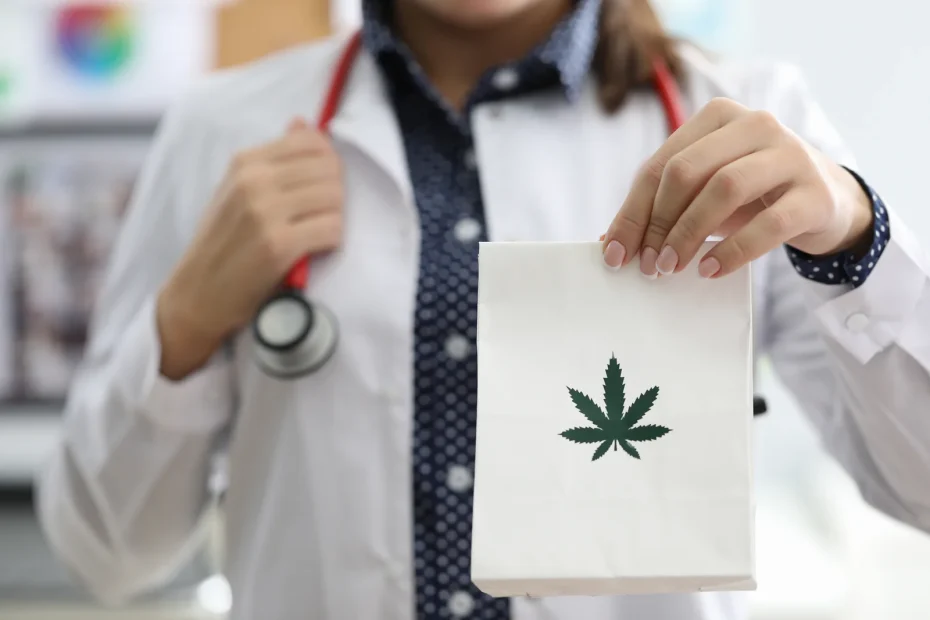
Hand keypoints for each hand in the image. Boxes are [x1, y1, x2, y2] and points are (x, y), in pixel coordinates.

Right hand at [157, 118, 342, 378]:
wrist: (196, 294)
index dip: (327, 163)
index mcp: (244, 163)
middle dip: (335, 193)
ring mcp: (265, 212)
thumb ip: (272, 161)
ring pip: (334, 197)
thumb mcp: (237, 192)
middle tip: (321, 215)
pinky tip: (315, 249)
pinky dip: (332, 240)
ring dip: (334, 217)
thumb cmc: (222, 243)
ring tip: (316, 231)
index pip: (310, 142)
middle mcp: (254, 181)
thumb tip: (302, 123)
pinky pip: (332, 229)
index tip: (320, 185)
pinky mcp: (278, 245)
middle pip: (328, 169)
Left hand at [601, 98, 872, 278]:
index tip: (616, 253)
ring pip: (724, 188)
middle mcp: (755, 124)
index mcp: (718, 117)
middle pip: (687, 170)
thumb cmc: (753, 196)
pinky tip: (709, 269)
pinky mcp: (814, 194)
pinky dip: (732, 250)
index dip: (633, 211)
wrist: (828, 200)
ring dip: (689, 233)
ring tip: (672, 267)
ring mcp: (790, 155)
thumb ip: (663, 207)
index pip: (661, 164)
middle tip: (649, 264)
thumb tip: (610, 242)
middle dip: (659, 222)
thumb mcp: (706, 193)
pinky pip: (768, 224)